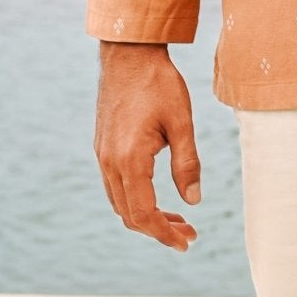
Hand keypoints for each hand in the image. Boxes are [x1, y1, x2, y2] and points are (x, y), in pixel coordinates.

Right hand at [94, 42, 201, 251]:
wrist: (129, 54)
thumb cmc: (159, 84)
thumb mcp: (182, 122)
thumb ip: (187, 164)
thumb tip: (193, 201)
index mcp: (129, 159)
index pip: (144, 214)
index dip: (164, 233)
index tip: (186, 242)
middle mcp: (109, 163)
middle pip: (129, 215)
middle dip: (158, 230)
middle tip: (189, 233)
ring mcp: (102, 156)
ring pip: (120, 203)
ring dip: (146, 216)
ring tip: (178, 218)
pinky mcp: (103, 148)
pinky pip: (115, 186)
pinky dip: (135, 199)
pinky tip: (157, 195)